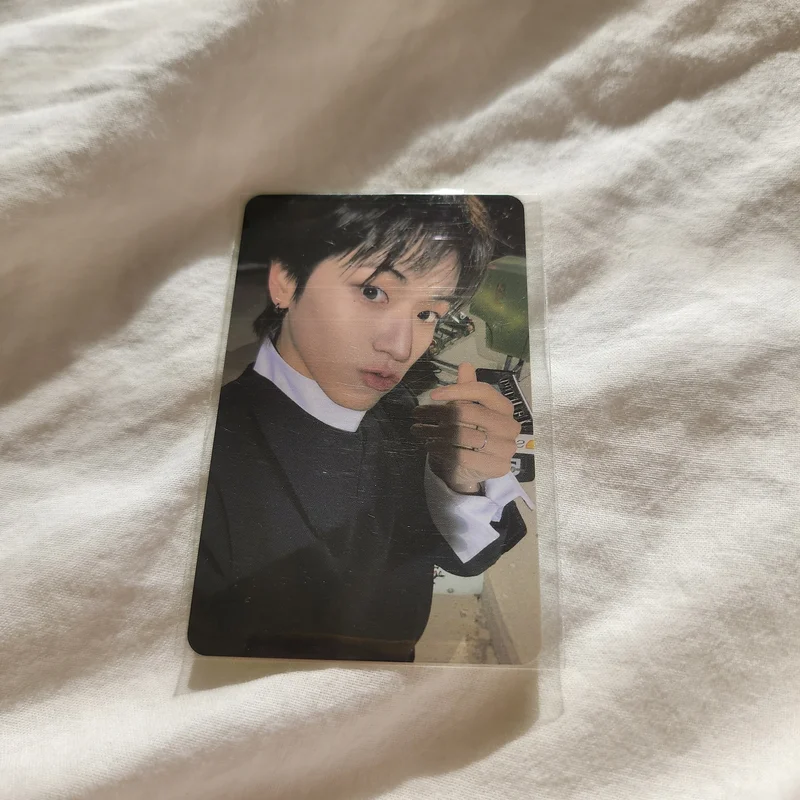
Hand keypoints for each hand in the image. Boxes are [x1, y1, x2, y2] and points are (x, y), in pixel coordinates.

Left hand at [411, 362, 520, 494]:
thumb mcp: (467, 408)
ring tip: (418, 430)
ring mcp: (506, 448)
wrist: (473, 468)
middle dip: (440, 413)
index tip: (433, 395)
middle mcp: (510, 426)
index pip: (483, 392)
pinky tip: (429, 446)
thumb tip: (465, 364)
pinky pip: (463, 456)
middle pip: (470, 412)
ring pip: (463, 435)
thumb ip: (467, 389)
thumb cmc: (470, 434)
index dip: (457, 390)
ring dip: (435, 432)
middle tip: (418, 415)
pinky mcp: (498, 467)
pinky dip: (442, 450)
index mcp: (505, 408)